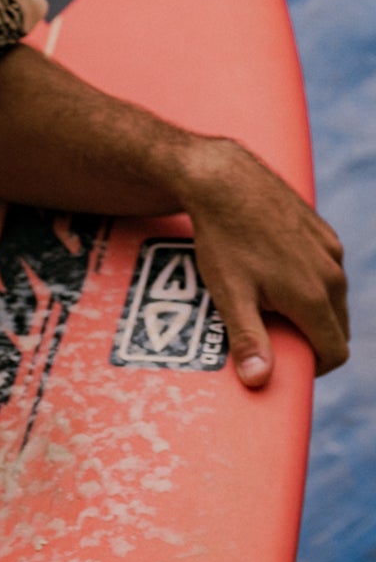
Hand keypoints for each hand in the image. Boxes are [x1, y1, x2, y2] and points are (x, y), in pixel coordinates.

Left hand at [181, 137, 348, 387]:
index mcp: (313, 297)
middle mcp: (331, 274)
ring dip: (310, 310)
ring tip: (269, 304)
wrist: (226, 181)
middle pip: (337, 327)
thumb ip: (248, 340)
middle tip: (272, 338)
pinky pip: (326, 269)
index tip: (286, 366)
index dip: (313, 368)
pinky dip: (309, 281)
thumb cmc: (223, 241)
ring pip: (333, 297)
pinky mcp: (323, 232)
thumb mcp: (229, 296)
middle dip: (311, 340)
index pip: (334, 351)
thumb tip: (260, 381)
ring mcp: (330, 250)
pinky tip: (273, 273)